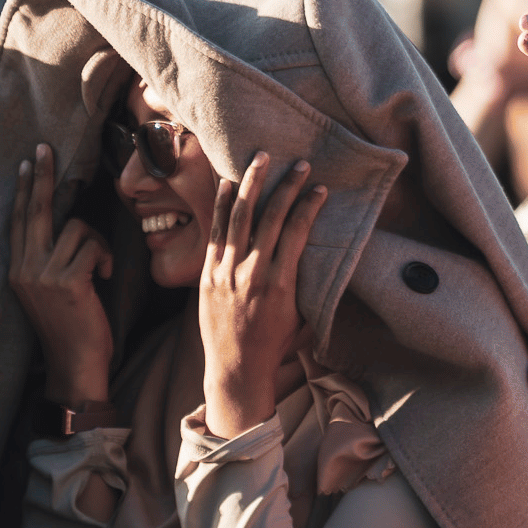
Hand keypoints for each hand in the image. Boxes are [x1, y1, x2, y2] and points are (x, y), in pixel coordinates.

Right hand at [8, 144, 113, 404]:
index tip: (30, 162)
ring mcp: (41, 274)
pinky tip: (105, 279)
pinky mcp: (65, 281)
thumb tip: (71, 224)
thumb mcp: (54, 288)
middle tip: (45, 148)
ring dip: (97, 242)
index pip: (20, 219)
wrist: (75, 365)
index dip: (26, 188)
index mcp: (18, 268)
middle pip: (35, 210)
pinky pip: (92, 246)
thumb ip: (53, 258)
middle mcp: (23, 268)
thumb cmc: (74, 325)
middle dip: (43, 176)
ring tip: (100, 269)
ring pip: (76, 227)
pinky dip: (105, 258)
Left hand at [199, 152, 326, 437]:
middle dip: (285, 187)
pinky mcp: (207, 274)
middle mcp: (252, 273)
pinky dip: (221, 206)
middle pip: (270, 218)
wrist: (235, 367)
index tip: (319, 188)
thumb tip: (317, 248)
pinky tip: (227, 184)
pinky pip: (215, 232)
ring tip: (261, 159)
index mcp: (280, 284)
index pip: (297, 232)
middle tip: (298, 163)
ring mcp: (226, 272)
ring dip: (251, 185)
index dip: (309, 206)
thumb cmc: (275, 342)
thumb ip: (305, 279)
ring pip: (238, 218)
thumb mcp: (301, 313)